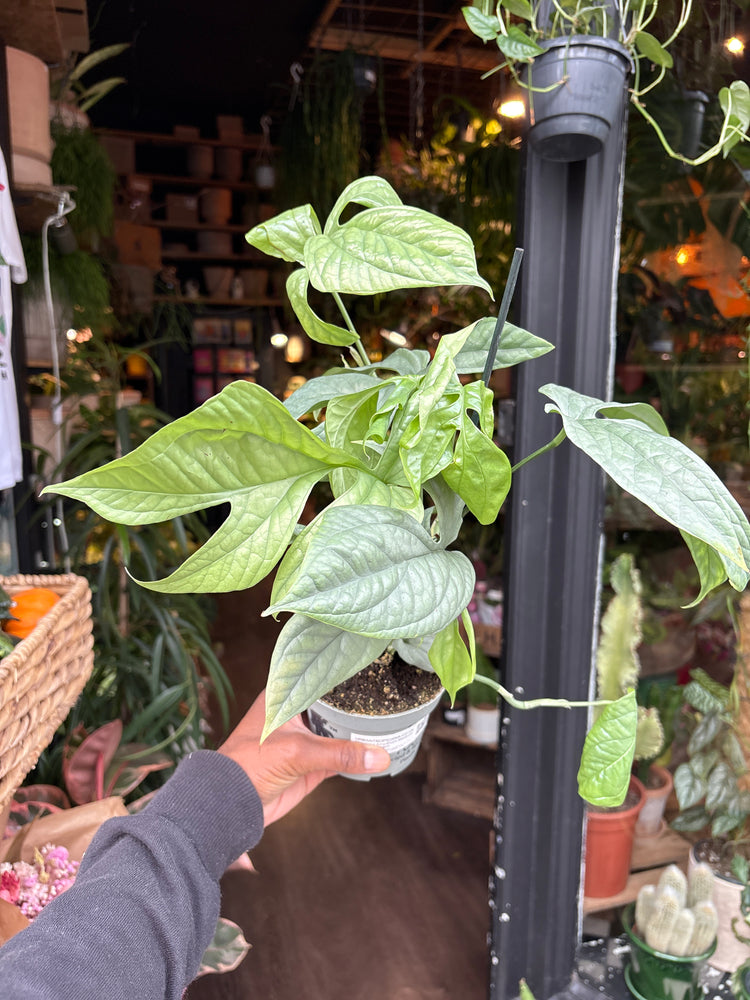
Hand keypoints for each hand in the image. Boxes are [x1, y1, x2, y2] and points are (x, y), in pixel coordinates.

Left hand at [218, 690, 390, 824]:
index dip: (343, 673)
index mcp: (284, 696)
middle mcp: (295, 714)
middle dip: (357, 704)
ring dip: (358, 731)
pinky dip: (356, 756)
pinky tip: (376, 751)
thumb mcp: (298, 752)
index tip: (372, 667)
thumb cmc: (248, 765)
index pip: (319, 677)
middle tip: (389, 695)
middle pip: (333, 704)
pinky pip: (339, 757)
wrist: (230, 805)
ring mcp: (304, 739)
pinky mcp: (310, 764)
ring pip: (338, 730)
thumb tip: (377, 755)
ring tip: (391, 720)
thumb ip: (339, 754)